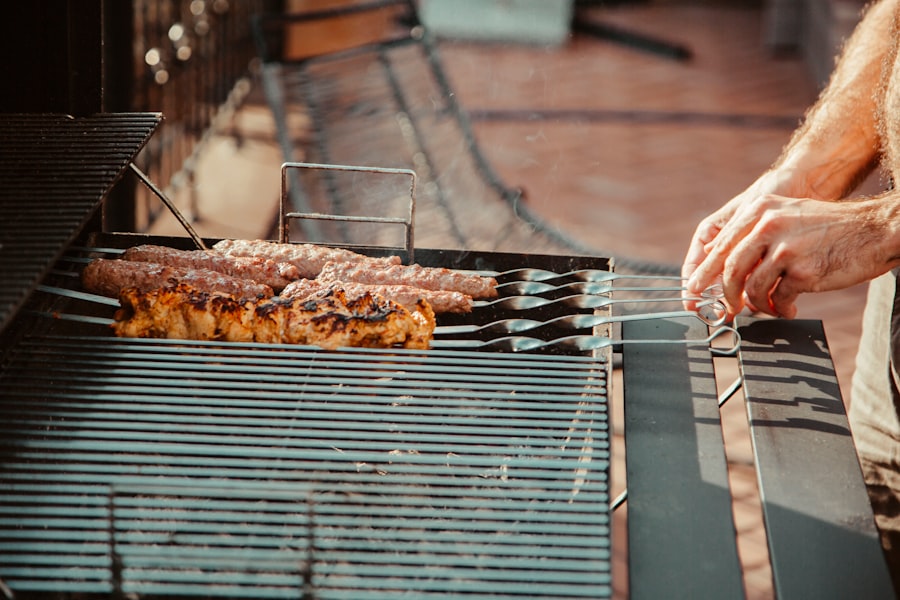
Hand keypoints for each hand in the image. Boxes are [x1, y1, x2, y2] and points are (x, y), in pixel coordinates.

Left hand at [686, 193, 895, 318]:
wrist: (874, 230)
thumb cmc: (828, 229)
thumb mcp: (786, 217)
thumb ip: (754, 236)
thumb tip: (720, 267)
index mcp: (759, 210)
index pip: (720, 246)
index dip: (703, 273)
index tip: (694, 291)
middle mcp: (768, 225)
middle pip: (730, 269)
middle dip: (725, 295)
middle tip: (729, 309)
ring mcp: (786, 247)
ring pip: (752, 288)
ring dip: (758, 305)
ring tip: (771, 307)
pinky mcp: (803, 270)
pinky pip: (779, 298)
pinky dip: (780, 307)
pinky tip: (789, 307)